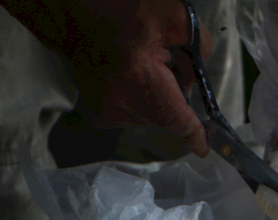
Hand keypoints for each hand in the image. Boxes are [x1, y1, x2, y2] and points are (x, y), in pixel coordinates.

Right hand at [0, 0, 213, 155]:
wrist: (72, 13)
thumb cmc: (119, 9)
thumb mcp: (171, 15)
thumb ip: (199, 42)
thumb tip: (201, 69)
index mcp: (139, 82)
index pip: (178, 120)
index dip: (196, 136)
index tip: (205, 148)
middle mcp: (120, 104)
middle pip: (166, 115)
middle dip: (176, 94)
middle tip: (170, 61)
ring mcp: (107, 112)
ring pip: (150, 115)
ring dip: (157, 96)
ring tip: (145, 64)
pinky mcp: (99, 114)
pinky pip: (133, 113)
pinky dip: (140, 98)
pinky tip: (131, 74)